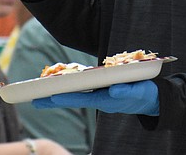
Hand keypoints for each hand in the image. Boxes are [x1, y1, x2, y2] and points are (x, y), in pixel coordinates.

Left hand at [32, 80, 158, 115]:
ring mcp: (100, 94)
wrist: (152, 98)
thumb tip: (113, 91)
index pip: (82, 99)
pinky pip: (82, 89)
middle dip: (54, 99)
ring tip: (40, 95)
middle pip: (73, 98)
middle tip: (34, 100)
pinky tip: (60, 86)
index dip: (66, 98)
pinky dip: (70, 87)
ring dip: (58, 94)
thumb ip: (127, 92)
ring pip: (75, 94)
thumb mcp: (139, 92)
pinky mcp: (102, 89)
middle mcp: (99, 98)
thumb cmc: (145, 95)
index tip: (50, 97)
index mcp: (106, 100)